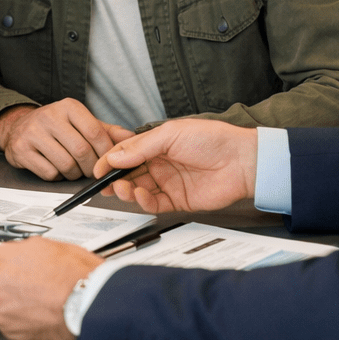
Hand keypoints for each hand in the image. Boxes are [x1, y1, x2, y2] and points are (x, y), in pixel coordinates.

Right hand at [0, 100, 133, 179]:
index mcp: (69, 107)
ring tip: (74, 169)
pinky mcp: (21, 150)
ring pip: (66, 164)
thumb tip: (132, 137)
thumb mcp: (80, 122)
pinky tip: (56, 168)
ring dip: (74, 174)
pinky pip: (49, 173)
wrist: (18, 126)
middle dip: (91, 167)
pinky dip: (57, 176)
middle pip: (81, 151)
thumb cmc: (55, 126)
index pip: (95, 132)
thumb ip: (106, 130)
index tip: (109, 162)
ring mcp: (33, 133)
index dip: (105, 152)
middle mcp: (50, 116)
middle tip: (93, 171)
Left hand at [0, 238, 102, 339]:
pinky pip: (4, 325)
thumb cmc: (69, 269)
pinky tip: (31, 307)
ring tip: (23, 294)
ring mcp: (0, 316)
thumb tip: (1, 259)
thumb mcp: (36, 245)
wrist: (88, 299)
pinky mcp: (13, 334)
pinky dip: (13, 318)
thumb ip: (8, 254)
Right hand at [92, 119, 257, 212]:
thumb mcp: (170, 135)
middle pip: (129, 174)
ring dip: (126, 190)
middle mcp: (160, 164)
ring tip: (122, 188)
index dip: (110, 161)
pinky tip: (139, 196)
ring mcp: (168, 183)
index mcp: (156, 144)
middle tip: (104, 183)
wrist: (242, 161)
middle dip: (114, 179)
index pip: (126, 153)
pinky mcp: (178, 201)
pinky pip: (154, 204)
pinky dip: (143, 202)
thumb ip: (140, 147)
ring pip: (138, 190)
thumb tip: (114, 156)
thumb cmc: (212, 139)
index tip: (96, 168)